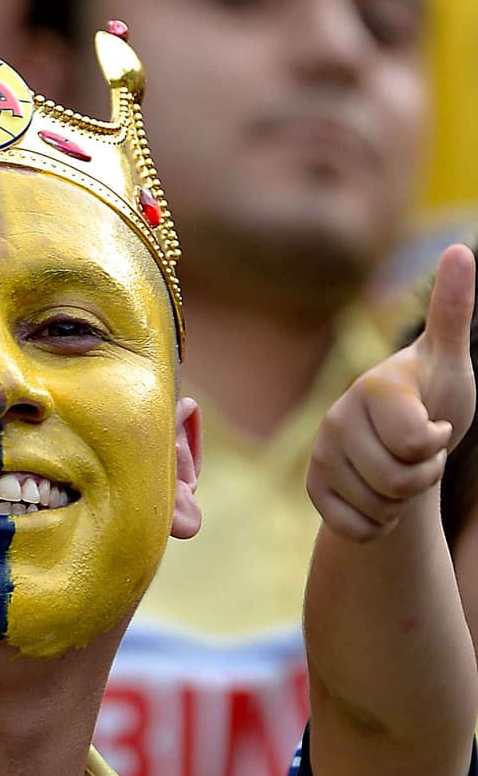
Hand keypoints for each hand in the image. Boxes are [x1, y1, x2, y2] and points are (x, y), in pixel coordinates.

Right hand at [307, 244, 476, 542]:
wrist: (402, 443)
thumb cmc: (433, 396)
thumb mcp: (449, 357)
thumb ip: (452, 309)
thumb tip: (461, 248)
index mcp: (374, 387)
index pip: (416, 444)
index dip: (438, 445)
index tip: (436, 425)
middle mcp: (337, 417)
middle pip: (400, 481)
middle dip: (423, 478)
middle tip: (419, 454)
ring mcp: (322, 454)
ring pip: (379, 507)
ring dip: (401, 501)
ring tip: (397, 470)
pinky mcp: (314, 488)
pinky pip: (355, 527)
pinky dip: (378, 524)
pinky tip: (377, 496)